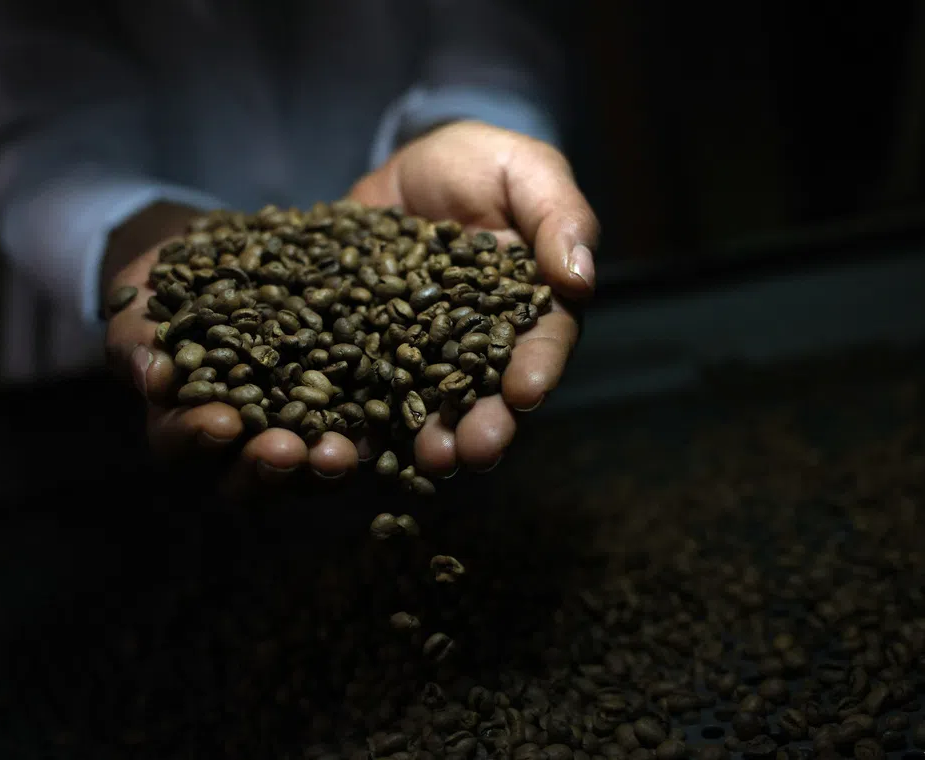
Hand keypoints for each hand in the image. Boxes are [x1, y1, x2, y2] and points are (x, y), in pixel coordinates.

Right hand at [104, 208, 361, 494]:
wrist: (221, 265)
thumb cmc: (164, 292)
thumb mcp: (142, 304)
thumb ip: (139, 338)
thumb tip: (151, 375)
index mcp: (181, 421)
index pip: (184, 441)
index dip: (201, 436)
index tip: (223, 423)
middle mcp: (237, 442)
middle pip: (248, 473)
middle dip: (267, 466)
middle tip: (286, 451)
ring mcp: (290, 431)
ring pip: (304, 466)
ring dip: (321, 465)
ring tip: (340, 452)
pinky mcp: (337, 413)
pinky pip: (354, 433)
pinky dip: (368, 433)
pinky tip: (384, 426)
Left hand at [348, 120, 598, 474]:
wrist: (409, 163)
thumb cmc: (485, 163)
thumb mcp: (529, 171)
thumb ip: (559, 218)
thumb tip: (581, 276)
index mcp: (529, 310)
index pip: (541, 345)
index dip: (535, 370)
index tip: (525, 393)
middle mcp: (478, 344)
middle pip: (482, 393)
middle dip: (477, 426)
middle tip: (466, 452)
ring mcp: (421, 350)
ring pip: (423, 403)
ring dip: (419, 436)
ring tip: (415, 459)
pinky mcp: (367, 345)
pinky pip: (359, 385)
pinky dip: (352, 416)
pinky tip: (343, 440)